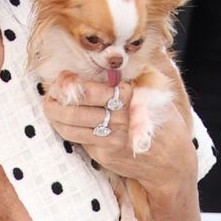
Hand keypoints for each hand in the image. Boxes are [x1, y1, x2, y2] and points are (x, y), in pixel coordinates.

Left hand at [42, 80, 197, 193]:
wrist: (172, 163)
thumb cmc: (163, 121)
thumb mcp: (154, 93)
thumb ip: (134, 77)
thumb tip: (114, 57)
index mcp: (129, 98)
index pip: (90, 91)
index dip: (69, 84)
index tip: (62, 78)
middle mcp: (118, 119)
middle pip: (75, 110)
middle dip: (55, 101)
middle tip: (48, 95)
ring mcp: (110, 140)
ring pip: (70, 127)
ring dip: (55, 117)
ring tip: (50, 107)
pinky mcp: (104, 156)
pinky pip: (78, 140)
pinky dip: (66, 129)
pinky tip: (62, 121)